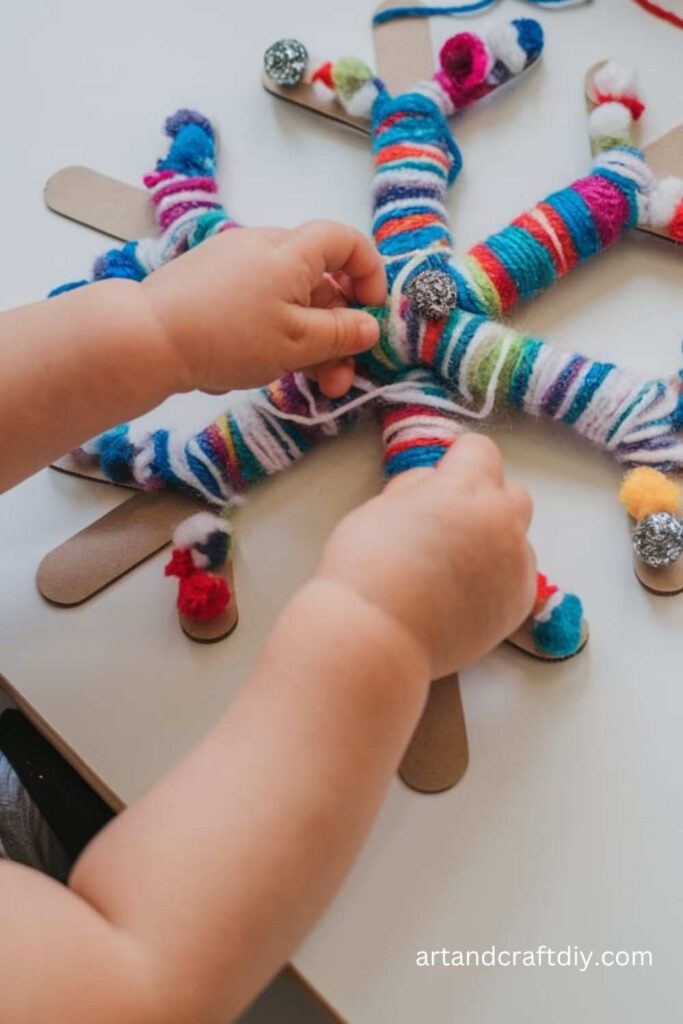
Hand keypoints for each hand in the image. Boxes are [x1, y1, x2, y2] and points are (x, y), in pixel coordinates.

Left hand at [141, 220, 386, 396]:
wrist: (149, 337)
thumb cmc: (228, 336)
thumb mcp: (297, 343)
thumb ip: (340, 333)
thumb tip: (369, 326)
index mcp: (292, 251)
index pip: (346, 241)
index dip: (369, 273)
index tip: (371, 313)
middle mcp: (264, 247)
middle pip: (319, 280)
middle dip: (337, 329)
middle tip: (340, 375)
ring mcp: (236, 265)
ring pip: (290, 299)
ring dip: (309, 340)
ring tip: (310, 384)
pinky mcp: (213, 285)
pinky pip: (260, 304)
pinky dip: (277, 332)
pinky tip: (268, 367)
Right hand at [316, 435, 536, 677]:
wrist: (377, 637)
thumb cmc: (366, 568)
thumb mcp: (380, 506)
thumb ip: (417, 489)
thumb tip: (432, 486)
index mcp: (466, 489)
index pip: (481, 450)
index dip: (458, 460)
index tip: (441, 477)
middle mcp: (501, 522)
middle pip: (511, 492)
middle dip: (485, 499)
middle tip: (447, 524)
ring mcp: (516, 565)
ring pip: (515, 538)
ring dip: (492, 541)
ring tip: (451, 567)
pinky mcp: (519, 602)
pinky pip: (516, 576)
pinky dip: (496, 578)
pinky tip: (461, 594)